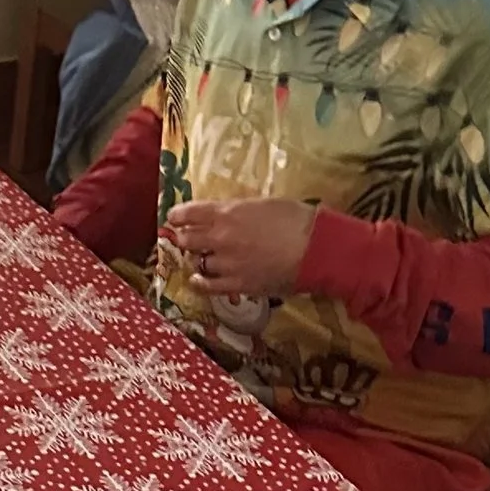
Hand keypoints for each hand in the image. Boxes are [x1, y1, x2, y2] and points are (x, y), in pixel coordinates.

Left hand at [161, 195, 317, 300]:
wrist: (316, 248)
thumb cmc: (295, 218)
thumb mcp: (262, 203)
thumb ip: (237, 210)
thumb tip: (224, 214)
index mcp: (226, 213)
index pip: (189, 213)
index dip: (178, 216)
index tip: (173, 218)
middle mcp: (220, 238)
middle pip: (188, 239)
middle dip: (185, 238)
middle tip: (186, 238)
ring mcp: (226, 264)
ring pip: (198, 262)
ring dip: (198, 259)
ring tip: (201, 258)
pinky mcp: (237, 285)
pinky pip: (208, 286)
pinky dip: (199, 282)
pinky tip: (196, 280)